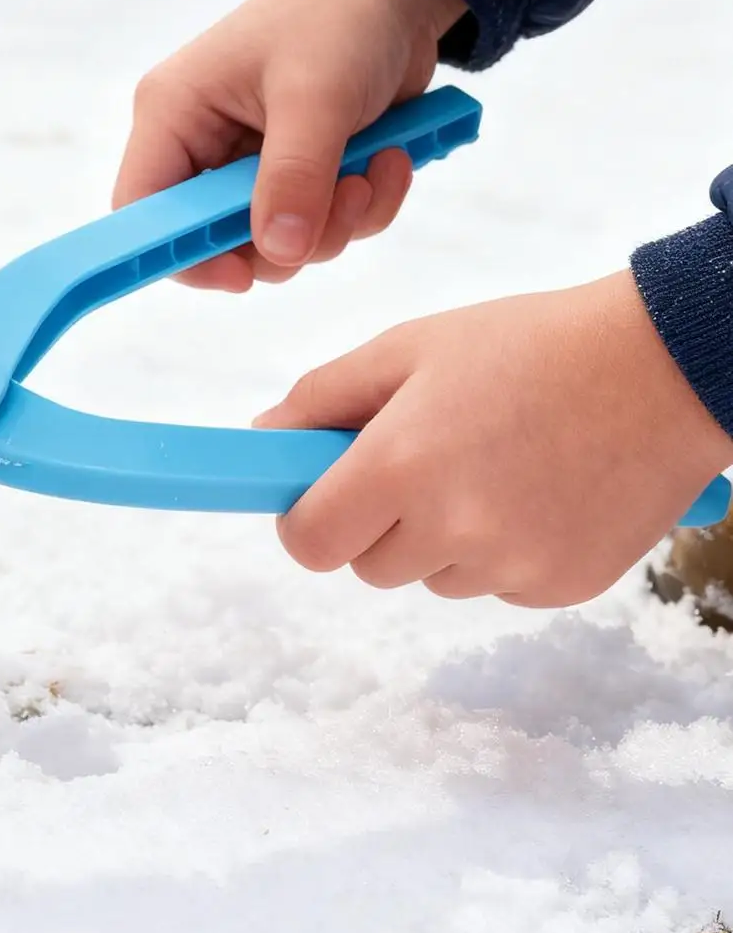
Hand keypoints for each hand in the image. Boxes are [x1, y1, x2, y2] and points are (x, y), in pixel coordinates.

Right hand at [115, 0, 465, 289]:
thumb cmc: (342, 14)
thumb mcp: (317, 94)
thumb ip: (295, 178)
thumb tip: (280, 252)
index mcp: (175, 113)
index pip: (143, 211)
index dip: (181, 254)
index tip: (242, 275)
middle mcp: (202, 145)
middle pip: (217, 242)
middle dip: (291, 237)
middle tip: (346, 198)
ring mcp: (250, 164)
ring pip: (277, 244)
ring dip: (339, 222)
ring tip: (378, 164)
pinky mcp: (298, 173)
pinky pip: (320, 227)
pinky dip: (363, 207)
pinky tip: (389, 159)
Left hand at [255, 273, 732, 605]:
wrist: (669, 366)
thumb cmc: (529, 346)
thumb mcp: (411, 348)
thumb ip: (323, 396)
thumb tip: (263, 438)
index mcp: (402, 465)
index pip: (309, 543)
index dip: (305, 521)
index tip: (318, 497)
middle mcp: (454, 527)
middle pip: (367, 566)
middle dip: (376, 522)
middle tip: (423, 459)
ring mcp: (512, 565)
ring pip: (431, 577)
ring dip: (440, 538)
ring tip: (493, 464)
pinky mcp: (562, 587)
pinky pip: (494, 585)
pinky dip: (500, 551)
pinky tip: (538, 489)